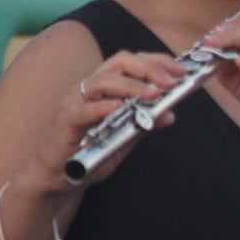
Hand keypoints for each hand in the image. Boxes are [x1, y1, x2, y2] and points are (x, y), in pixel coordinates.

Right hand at [29, 51, 184, 191]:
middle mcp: (89, 88)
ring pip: (102, 81)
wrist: (58, 177)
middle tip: (171, 83)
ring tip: (152, 95)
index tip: (181, 72)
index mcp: (105, 86)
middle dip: (149, 69)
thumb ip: (144, 122)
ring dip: (131, 86)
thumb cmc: (91, 152)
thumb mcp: (125, 137)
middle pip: (120, 62)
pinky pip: (82, 111)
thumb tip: (170, 114)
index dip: (158, 62)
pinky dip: (102, 107)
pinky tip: (119, 108)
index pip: (133, 62)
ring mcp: (74, 103)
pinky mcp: (65, 123)